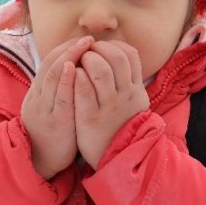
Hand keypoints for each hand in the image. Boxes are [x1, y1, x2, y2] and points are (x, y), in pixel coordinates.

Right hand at [21, 36, 93, 179]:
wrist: (39, 162)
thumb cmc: (51, 134)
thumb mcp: (50, 108)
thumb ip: (58, 91)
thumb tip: (72, 70)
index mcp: (38, 92)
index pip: (49, 63)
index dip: (64, 49)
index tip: (80, 40)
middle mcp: (39, 97)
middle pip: (50, 65)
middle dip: (69, 49)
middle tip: (87, 39)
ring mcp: (45, 108)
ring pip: (53, 76)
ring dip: (69, 57)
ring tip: (84, 45)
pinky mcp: (55, 122)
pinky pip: (60, 97)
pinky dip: (66, 80)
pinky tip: (74, 68)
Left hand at [74, 40, 148, 169]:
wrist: (117, 158)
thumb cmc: (119, 126)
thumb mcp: (133, 102)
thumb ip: (129, 81)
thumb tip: (120, 55)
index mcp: (135, 89)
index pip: (130, 54)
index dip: (113, 45)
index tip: (100, 48)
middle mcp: (125, 95)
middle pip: (116, 58)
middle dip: (98, 48)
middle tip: (86, 52)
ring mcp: (108, 106)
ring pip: (100, 71)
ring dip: (86, 60)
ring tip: (77, 63)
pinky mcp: (90, 117)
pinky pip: (83, 89)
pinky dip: (75, 77)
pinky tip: (70, 76)